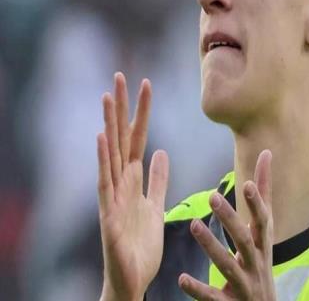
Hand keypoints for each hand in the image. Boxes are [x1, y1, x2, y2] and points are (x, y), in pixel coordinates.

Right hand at [97, 73, 168, 300]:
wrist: (133, 278)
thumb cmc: (141, 243)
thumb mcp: (155, 204)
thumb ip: (157, 179)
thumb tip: (161, 152)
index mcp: (134, 179)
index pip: (139, 137)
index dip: (142, 112)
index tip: (145, 84)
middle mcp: (121, 182)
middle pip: (123, 138)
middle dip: (122, 108)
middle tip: (121, 76)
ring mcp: (113, 196)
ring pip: (112, 154)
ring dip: (109, 125)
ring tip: (107, 97)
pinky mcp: (109, 214)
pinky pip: (105, 184)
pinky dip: (103, 161)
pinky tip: (101, 139)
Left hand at [179, 150, 275, 300]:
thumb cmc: (260, 260)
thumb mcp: (264, 229)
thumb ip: (263, 192)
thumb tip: (267, 152)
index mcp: (262, 243)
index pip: (263, 220)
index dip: (257, 203)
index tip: (247, 184)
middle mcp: (256, 262)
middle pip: (244, 239)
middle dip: (230, 218)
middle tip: (212, 197)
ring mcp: (243, 285)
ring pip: (228, 265)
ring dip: (211, 246)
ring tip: (194, 224)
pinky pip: (212, 297)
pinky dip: (198, 289)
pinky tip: (181, 278)